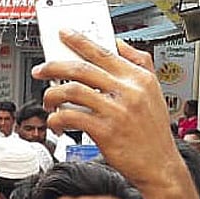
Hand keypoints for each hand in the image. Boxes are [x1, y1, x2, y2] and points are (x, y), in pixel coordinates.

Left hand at [32, 31, 175, 188]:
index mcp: (139, 78)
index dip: (79, 41)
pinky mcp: (105, 130)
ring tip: (48, 101)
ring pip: (72, 91)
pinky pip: (70, 117)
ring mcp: (116, 110)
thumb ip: (139, 64)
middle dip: (54, 67)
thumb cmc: (152, 131)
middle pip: (82, 69)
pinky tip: (56, 122)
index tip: (64, 34)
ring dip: (52, 95)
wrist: (159, 164)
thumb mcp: (153, 91)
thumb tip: (119, 44)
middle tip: (40, 70)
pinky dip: (57, 119)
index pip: (104, 52)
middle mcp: (128, 91)